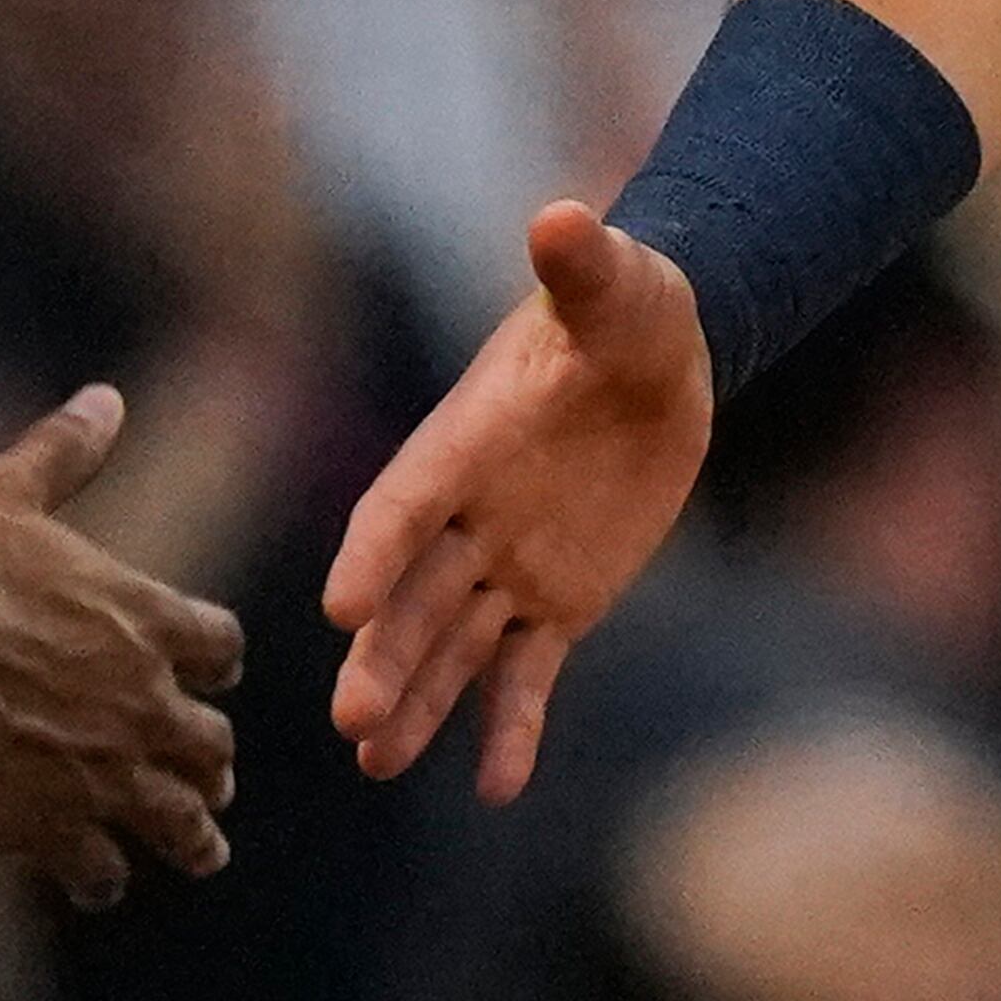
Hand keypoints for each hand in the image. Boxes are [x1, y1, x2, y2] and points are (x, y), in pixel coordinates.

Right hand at [0, 394, 243, 908]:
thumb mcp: (9, 491)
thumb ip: (66, 451)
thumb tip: (105, 397)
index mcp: (150, 620)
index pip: (224, 648)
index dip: (214, 662)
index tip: (210, 674)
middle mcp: (147, 700)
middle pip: (213, 745)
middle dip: (210, 763)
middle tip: (211, 779)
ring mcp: (108, 770)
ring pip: (182, 820)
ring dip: (192, 836)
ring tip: (201, 851)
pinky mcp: (56, 827)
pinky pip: (104, 869)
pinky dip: (105, 876)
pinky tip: (97, 881)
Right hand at [323, 203, 710, 800]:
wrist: (660, 358)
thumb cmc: (629, 309)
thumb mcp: (619, 287)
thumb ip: (585, 266)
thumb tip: (562, 213)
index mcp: (467, 440)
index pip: (408, 501)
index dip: (378, 549)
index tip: (340, 604)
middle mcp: (472, 514)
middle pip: (414, 593)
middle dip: (384, 653)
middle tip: (349, 718)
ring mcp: (509, 564)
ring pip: (453, 645)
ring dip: (418, 702)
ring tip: (376, 762)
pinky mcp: (557, 602)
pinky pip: (528, 673)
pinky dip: (512, 727)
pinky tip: (498, 787)